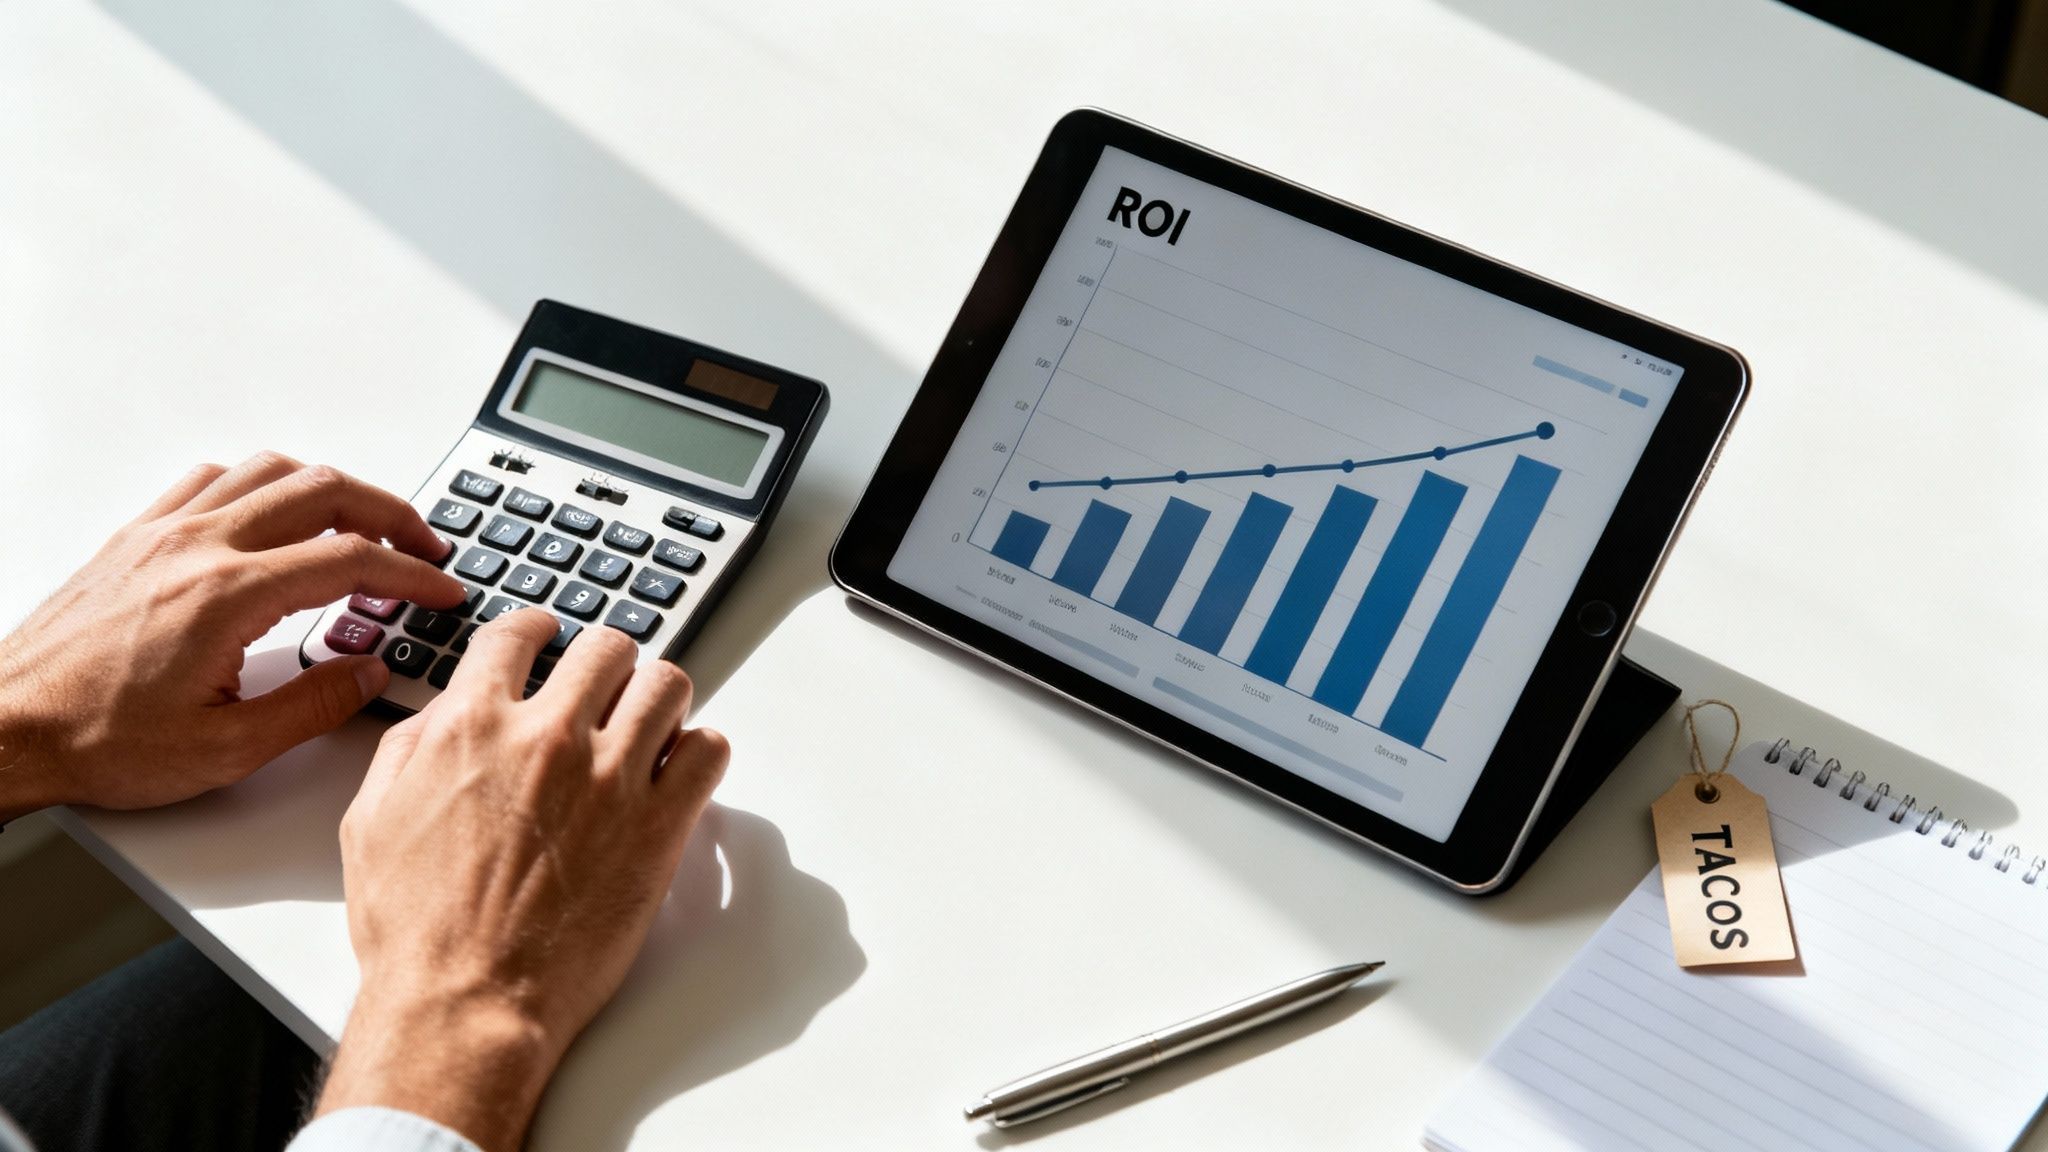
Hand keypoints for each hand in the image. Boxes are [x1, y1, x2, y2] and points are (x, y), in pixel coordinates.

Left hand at [0, 454, 461, 821]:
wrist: (6, 730)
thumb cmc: (95, 741)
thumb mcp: (226, 750)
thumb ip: (313, 706)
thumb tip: (367, 673)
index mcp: (228, 596)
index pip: (350, 560)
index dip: (412, 572)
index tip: (441, 588)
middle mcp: (197, 548)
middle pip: (323, 492)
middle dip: (390, 513)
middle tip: (423, 544)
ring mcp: (162, 534)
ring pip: (270, 470)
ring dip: (331, 488)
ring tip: (363, 522)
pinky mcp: (134, 538)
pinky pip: (211, 479)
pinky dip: (262, 484)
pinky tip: (274, 513)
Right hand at [317, 608, 728, 1150]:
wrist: (466, 1000)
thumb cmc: (416, 930)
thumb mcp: (372, 822)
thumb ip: (410, 750)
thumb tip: (443, 715)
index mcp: (472, 727)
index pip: (517, 634)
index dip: (539, 625)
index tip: (551, 630)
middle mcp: (548, 737)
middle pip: (607, 648)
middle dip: (608, 662)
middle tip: (610, 684)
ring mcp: (610, 777)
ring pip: (667, 684)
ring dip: (660, 698)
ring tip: (651, 723)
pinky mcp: (659, 824)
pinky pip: (709, 750)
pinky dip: (699, 752)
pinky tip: (679, 771)